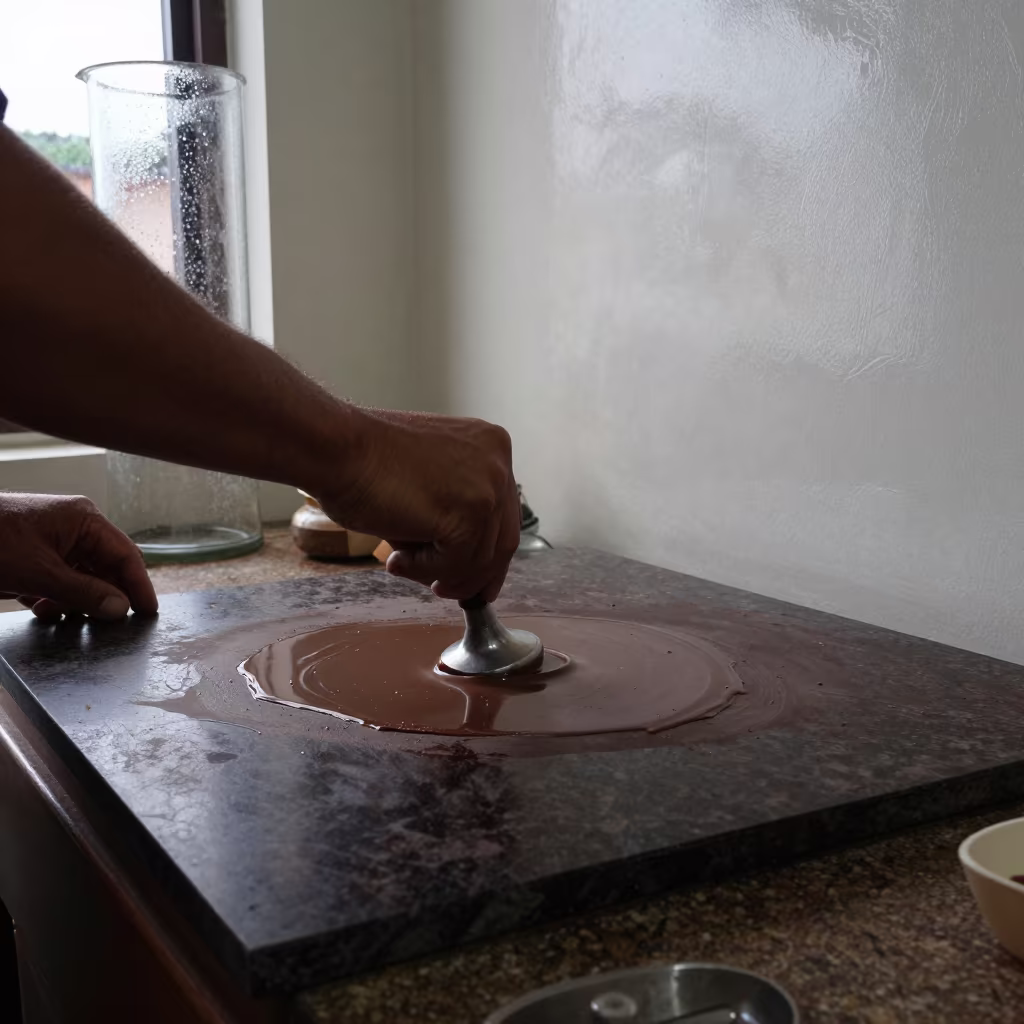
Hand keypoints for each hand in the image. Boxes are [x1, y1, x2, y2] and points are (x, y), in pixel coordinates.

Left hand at [0, 493, 157, 620]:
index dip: (139, 586)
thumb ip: (83, 592)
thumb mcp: (38, 573)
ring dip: (77, 601)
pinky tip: (43, 610)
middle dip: (105, 597)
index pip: (126, 555)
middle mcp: (74, 528)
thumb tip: (120, 608)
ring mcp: (52, 541)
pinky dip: (54, 598)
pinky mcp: (33, 555)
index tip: (148, 614)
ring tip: (68, 621)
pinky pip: (57, 580)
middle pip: (105, 568)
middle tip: (110, 627)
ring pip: (81, 577)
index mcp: (84, 520)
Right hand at [317, 409, 519, 601]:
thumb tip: (466, 567)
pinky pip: (455, 565)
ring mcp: (487, 488)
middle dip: (474, 576)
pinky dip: (423, 570)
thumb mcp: (429, 480)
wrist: (336, 448)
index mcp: (490, 446)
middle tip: (445, 590)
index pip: (504, 515)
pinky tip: (395, 558)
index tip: (480, 582)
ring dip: (439, 572)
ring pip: (479, 560)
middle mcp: (498, 462)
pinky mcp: (468, 515)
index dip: (491, 556)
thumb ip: (454, 510)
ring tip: (400, 562)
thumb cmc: (365, 462)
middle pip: (503, 542)